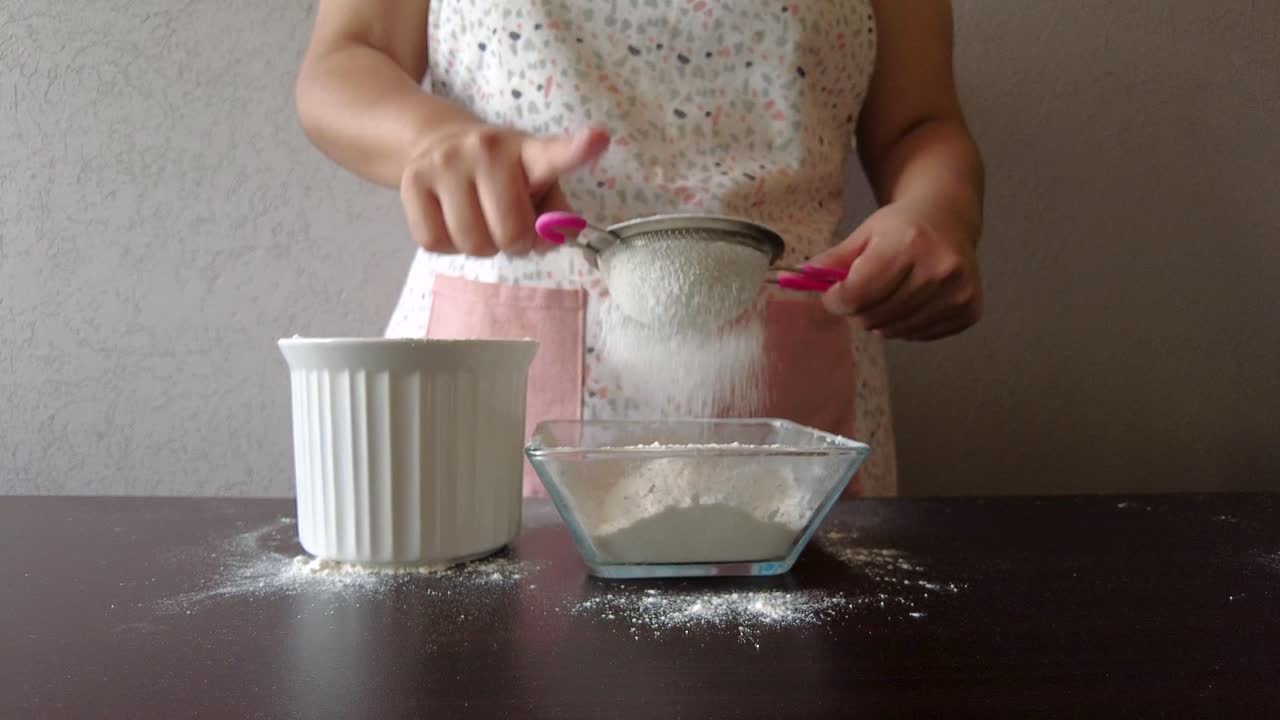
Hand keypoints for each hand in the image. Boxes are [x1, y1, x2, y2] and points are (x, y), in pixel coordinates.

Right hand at [399, 124, 609, 255]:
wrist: (435, 142)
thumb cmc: (500, 173)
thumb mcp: (536, 181)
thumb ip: (555, 213)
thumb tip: (550, 237)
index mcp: (526, 151)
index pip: (552, 156)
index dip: (577, 151)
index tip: (598, 139)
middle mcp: (484, 150)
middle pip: (510, 233)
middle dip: (514, 243)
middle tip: (507, 226)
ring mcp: (444, 163)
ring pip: (472, 244)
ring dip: (480, 245)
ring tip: (479, 219)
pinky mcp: (411, 182)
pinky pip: (435, 242)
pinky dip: (448, 245)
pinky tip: (451, 220)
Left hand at [812, 201, 981, 340]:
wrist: (949, 219)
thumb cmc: (903, 226)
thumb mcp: (864, 233)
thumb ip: (833, 259)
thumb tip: (797, 279)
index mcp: (908, 244)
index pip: (858, 294)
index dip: (836, 300)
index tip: (832, 294)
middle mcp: (938, 269)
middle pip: (874, 316)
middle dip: (856, 309)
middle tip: (859, 293)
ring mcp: (958, 293)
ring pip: (894, 331)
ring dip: (880, 319)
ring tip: (887, 294)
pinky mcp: (969, 311)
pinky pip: (918, 336)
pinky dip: (905, 325)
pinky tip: (910, 301)